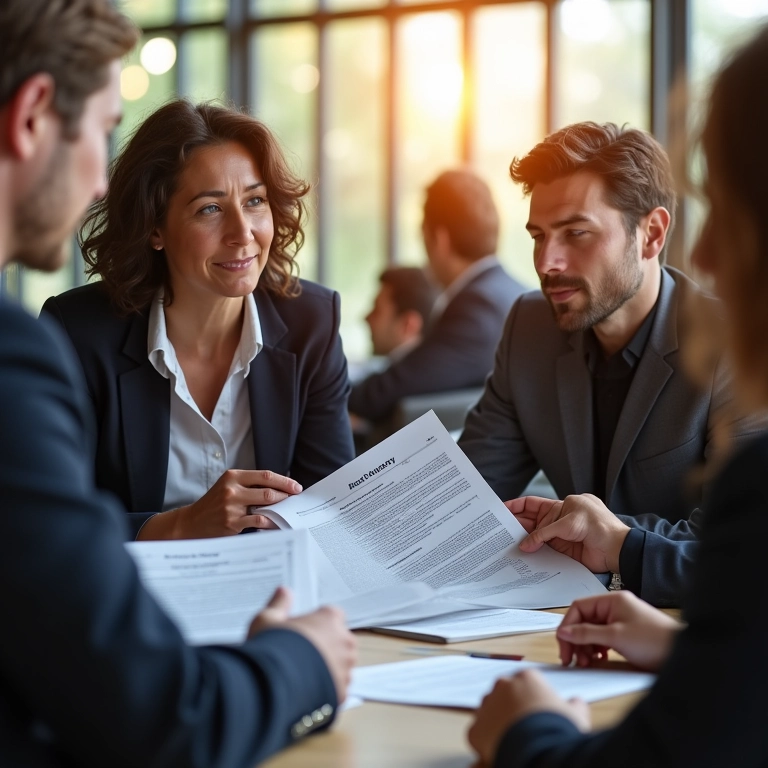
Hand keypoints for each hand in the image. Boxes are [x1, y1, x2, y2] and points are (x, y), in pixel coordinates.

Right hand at [137, 469, 300, 539]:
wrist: (191, 522)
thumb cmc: (214, 504)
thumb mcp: (228, 487)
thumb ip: (249, 486)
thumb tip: (279, 487)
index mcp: (233, 476)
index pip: (265, 475)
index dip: (284, 481)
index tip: (296, 487)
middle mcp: (232, 488)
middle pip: (268, 490)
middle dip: (286, 495)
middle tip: (296, 499)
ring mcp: (232, 506)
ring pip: (265, 504)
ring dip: (280, 508)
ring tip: (289, 510)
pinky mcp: (232, 522)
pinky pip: (258, 520)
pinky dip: (270, 521)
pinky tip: (276, 523)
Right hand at [249, 587, 356, 703]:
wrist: (272, 685)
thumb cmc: (272, 649)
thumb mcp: (267, 619)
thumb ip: (279, 604)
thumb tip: (283, 592)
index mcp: (330, 618)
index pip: (331, 615)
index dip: (316, 624)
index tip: (302, 631)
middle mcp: (344, 641)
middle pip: (338, 640)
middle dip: (324, 646)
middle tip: (300, 654)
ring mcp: (346, 667)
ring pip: (340, 665)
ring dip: (327, 668)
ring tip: (301, 674)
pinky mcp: (342, 692)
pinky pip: (336, 688)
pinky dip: (325, 689)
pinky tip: (306, 690)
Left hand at [468, 669, 589, 764]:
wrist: (540, 751)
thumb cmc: (558, 730)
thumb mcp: (576, 715)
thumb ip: (574, 704)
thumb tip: (576, 703)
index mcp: (526, 678)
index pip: (525, 683)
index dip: (531, 699)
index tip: (536, 712)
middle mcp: (503, 686)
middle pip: (504, 694)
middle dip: (511, 708)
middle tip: (524, 726)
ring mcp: (486, 706)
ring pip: (489, 712)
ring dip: (498, 722)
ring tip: (513, 739)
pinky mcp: (475, 729)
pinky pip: (479, 733)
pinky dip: (486, 742)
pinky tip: (501, 749)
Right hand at [506, 494, 630, 572]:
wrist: (616, 549)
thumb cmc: (599, 526)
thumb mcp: (568, 523)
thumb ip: (544, 533)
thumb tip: (525, 544)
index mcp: (559, 506)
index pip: (531, 504)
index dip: (515, 507)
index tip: (500, 510)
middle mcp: (556, 521)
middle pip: (530, 522)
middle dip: (515, 525)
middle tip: (498, 531)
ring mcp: (559, 537)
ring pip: (534, 538)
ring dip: (523, 541)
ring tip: (506, 545)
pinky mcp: (562, 552)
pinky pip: (543, 551)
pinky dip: (533, 554)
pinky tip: (524, 557)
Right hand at [557, 591, 681, 671]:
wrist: (683, 655)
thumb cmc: (654, 640)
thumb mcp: (615, 637)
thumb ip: (586, 633)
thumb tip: (564, 632)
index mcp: (611, 601)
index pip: (579, 608)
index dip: (568, 625)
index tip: (563, 643)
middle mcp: (615, 608)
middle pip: (584, 621)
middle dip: (575, 640)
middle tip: (571, 659)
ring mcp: (621, 621)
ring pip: (592, 632)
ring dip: (585, 647)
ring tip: (586, 662)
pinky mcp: (626, 635)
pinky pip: (603, 639)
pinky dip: (597, 650)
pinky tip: (599, 659)